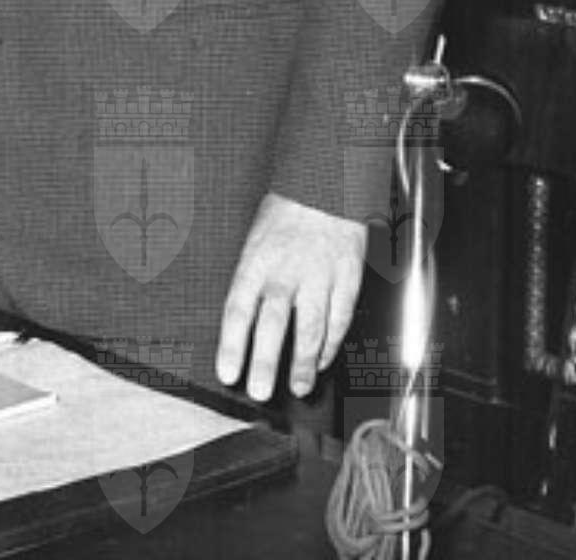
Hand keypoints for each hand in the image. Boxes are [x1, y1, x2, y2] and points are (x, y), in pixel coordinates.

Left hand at [216, 192, 366, 401]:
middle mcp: (287, 269)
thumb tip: (243, 330)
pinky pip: (340, 317)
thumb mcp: (255, 241)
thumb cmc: (285, 216)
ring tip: (298, 388)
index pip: (239, 308)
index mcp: (257, 260)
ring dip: (303, 362)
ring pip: (311, 326)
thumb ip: (252, 282)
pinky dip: (332, 343)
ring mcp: (320, 274)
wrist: (326, 183)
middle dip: (266, 362)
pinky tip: (323, 360)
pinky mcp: (347, 275)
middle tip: (260, 391)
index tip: (228, 374)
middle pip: (274, 323)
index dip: (232, 345)